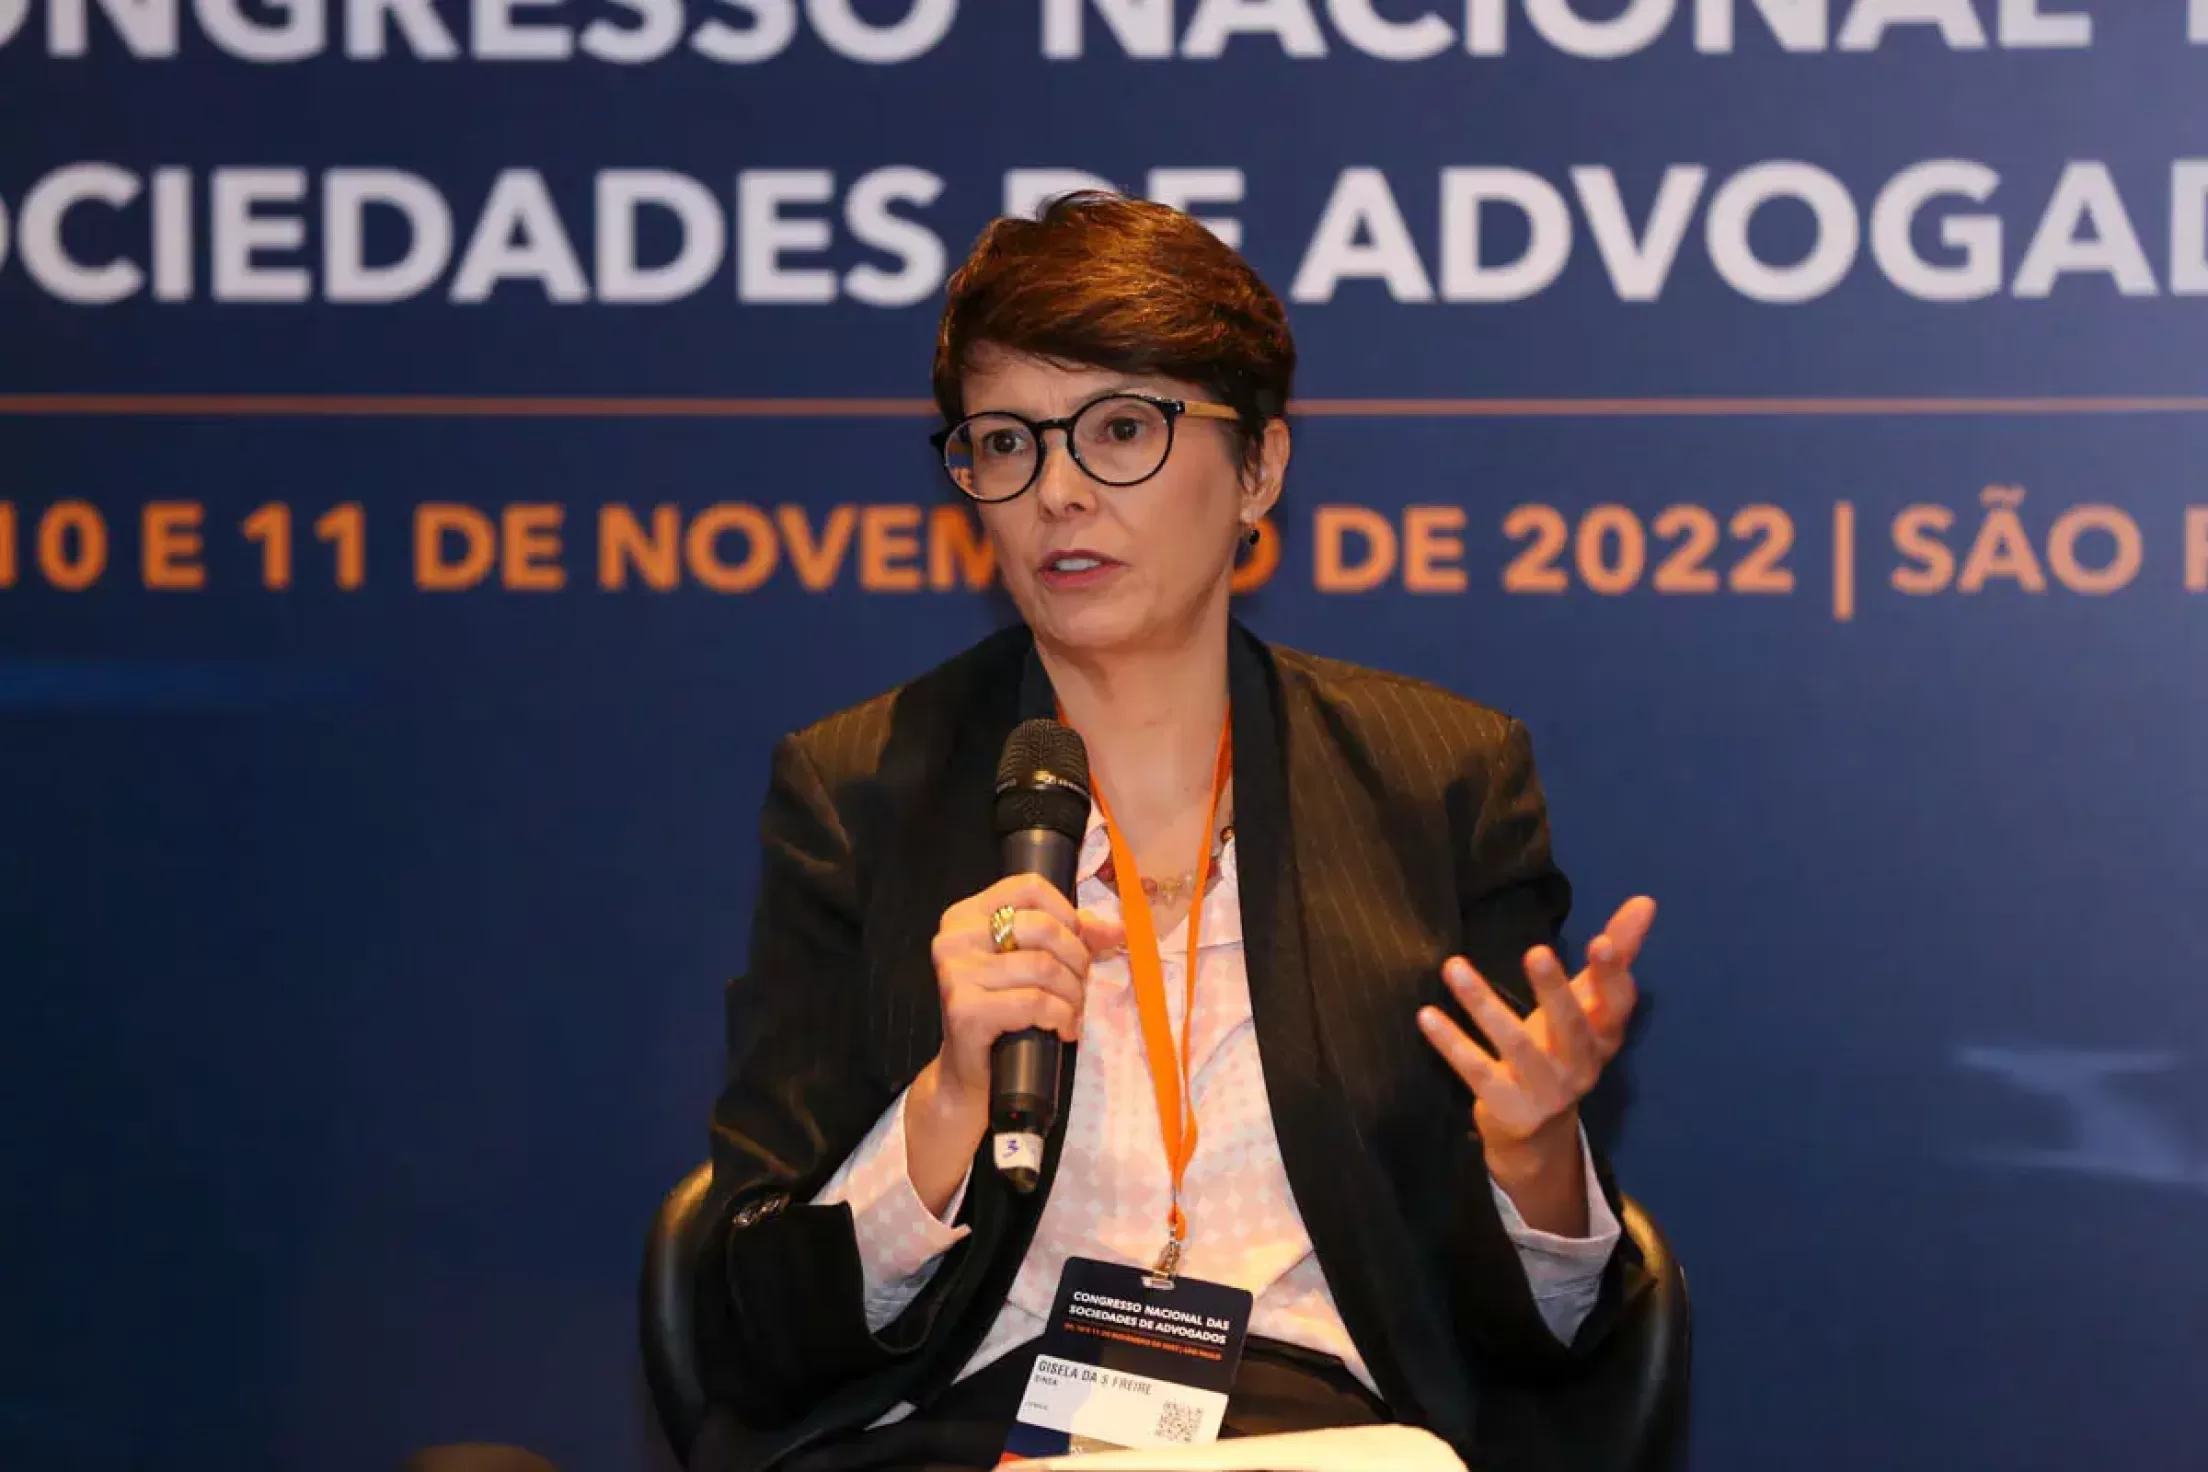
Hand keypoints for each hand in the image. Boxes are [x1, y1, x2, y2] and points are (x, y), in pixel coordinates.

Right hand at [927, 872, 1124, 1108]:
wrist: (970, 1075)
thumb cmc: (1003, 1014)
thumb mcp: (1032, 966)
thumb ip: (1070, 938)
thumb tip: (1117, 929)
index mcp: (966, 916)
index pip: (1028, 887)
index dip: (1066, 913)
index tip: (1077, 944)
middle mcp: (955, 938)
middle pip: (1042, 927)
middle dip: (1076, 959)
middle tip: (1080, 987)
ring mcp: (956, 974)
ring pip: (1043, 967)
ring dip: (1072, 994)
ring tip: (1072, 1012)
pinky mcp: (966, 1009)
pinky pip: (1035, 1002)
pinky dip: (1061, 1016)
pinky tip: (1062, 1030)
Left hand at [1418, 896, 1654, 1165]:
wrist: (1537, 1132)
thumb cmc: (1562, 1047)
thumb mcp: (1586, 1002)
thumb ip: (1615, 952)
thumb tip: (1646, 900)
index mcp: (1604, 1035)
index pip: (1617, 1004)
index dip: (1613, 975)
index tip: (1602, 941)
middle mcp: (1581, 1066)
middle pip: (1571, 1027)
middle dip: (1555, 991)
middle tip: (1537, 951)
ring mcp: (1544, 1090)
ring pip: (1516, 1045)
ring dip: (1483, 1005)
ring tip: (1453, 966)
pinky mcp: (1507, 1106)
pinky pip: (1476, 1071)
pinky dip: (1452, 1043)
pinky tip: (1427, 1014)